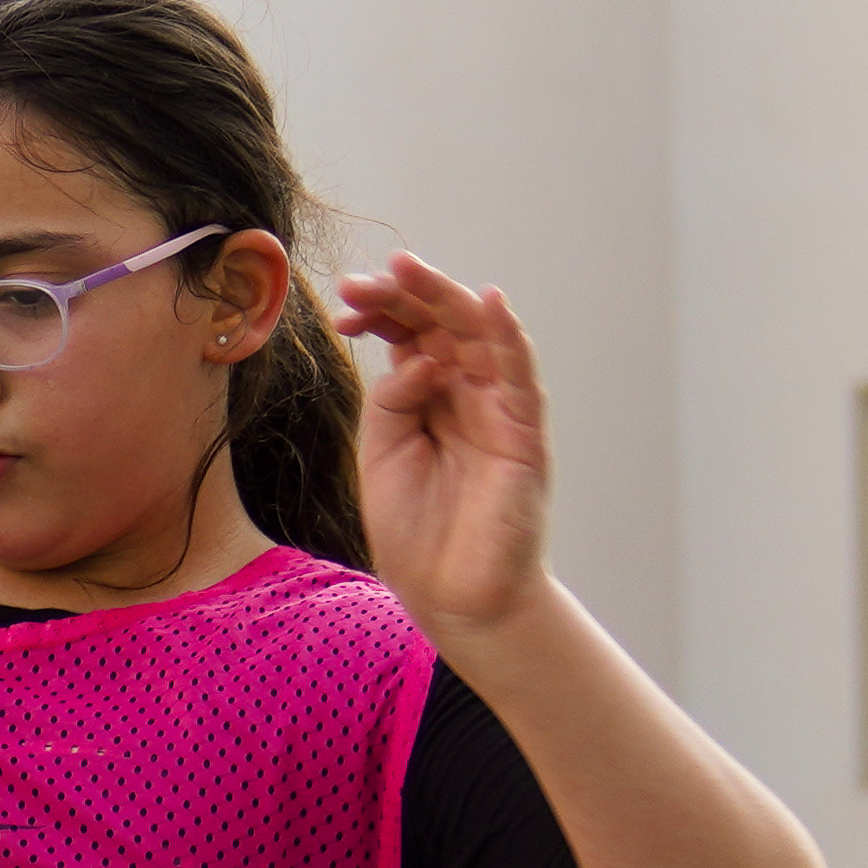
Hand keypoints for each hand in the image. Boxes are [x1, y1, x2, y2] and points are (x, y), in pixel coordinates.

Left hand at [323, 253, 556, 647]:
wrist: (453, 598)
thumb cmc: (418, 532)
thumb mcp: (383, 454)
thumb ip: (391, 401)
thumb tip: (414, 356)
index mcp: (429, 396)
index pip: (409, 334)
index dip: (380, 311)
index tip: (344, 303)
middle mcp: (466, 393)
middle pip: (441, 324)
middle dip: (404, 294)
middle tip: (365, 278)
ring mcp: (498, 409)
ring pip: (479, 335)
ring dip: (445, 298)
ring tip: (409, 269)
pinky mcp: (524, 434)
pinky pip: (520, 375)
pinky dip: (508, 335)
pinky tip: (489, 303)